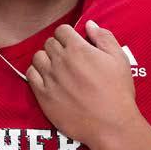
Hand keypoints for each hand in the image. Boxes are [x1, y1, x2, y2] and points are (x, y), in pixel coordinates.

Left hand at [25, 19, 138, 149]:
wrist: (111, 125)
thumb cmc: (118, 92)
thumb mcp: (119, 59)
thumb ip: (104, 37)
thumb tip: (89, 24)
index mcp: (78, 49)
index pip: (62, 30)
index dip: (68, 35)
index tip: (74, 44)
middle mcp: (60, 61)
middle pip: (49, 43)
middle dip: (58, 47)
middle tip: (68, 59)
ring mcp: (50, 78)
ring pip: (38, 57)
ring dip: (46, 59)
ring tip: (57, 68)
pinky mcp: (43, 96)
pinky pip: (31, 75)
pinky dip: (37, 74)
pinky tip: (48, 79)